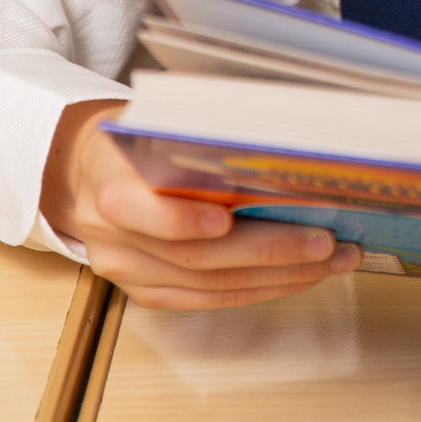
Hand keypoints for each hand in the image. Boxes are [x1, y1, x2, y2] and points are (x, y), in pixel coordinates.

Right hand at [39, 100, 360, 309]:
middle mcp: (112, 236)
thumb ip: (197, 133)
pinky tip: (298, 276)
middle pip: (193, 255)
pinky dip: (260, 289)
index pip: (136, 209)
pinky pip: (209, 299)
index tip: (225, 219)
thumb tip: (278, 133)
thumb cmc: (138, 139)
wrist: (90, 171)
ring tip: (330, 260)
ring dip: (278, 276)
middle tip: (323, 242)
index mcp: (108, 183)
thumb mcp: (155, 121)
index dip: (180, 220)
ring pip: (209, 285)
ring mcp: (128, 270)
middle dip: (267, 251)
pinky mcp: (148, 291)